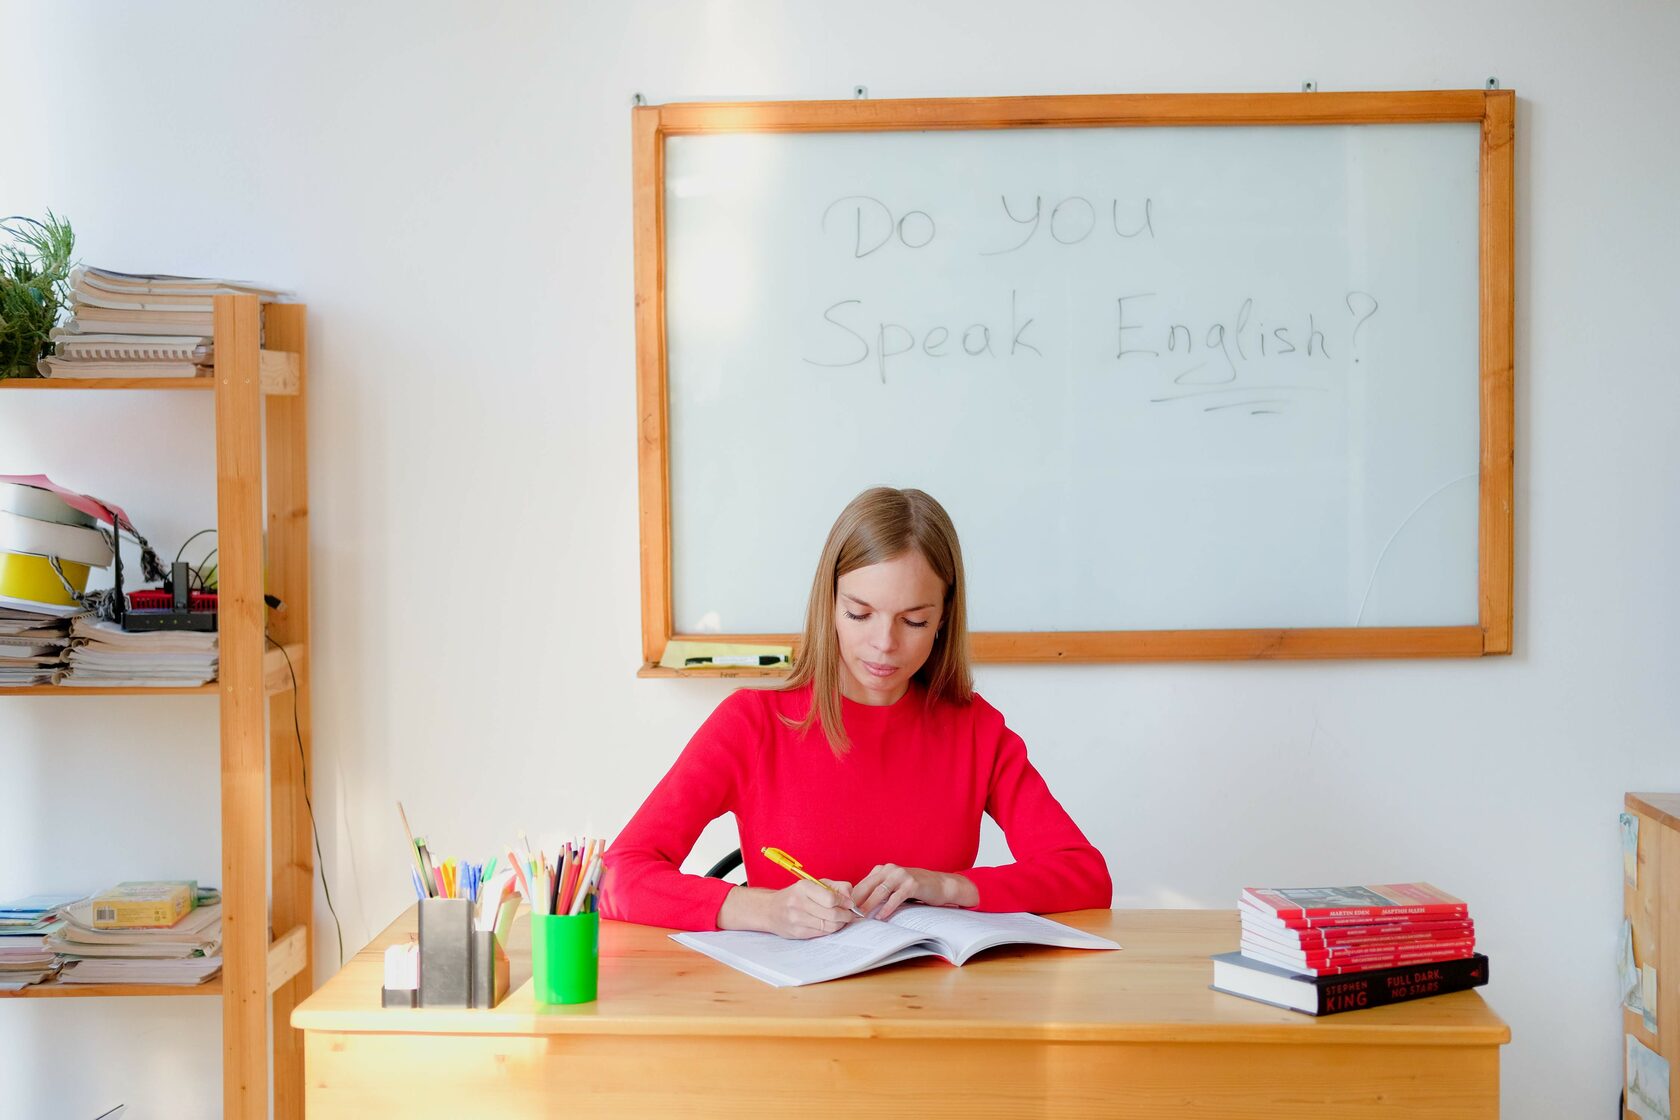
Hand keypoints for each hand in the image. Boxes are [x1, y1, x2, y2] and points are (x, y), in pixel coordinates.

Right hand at [728, 879, 859, 939]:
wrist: (770, 910)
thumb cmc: (796, 895)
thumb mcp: (813, 884)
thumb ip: (835, 886)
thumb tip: (850, 897)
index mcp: (803, 887)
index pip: (831, 898)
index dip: (845, 902)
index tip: (850, 904)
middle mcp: (798, 903)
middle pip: (832, 914)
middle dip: (846, 915)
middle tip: (850, 914)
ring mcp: (796, 920)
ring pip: (829, 926)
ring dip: (840, 924)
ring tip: (841, 919)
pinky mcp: (797, 933)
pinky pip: (821, 934)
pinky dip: (830, 930)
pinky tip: (830, 924)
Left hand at [853, 864, 977, 920]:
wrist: (939, 884)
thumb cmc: (915, 888)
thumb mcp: (894, 885)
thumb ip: (879, 890)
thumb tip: (859, 905)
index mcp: (883, 869)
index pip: (863, 883)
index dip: (853, 896)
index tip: (844, 908)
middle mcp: (890, 869)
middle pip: (868, 886)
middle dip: (857, 901)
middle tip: (848, 914)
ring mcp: (901, 875)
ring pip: (880, 891)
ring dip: (869, 905)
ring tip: (861, 916)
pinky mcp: (912, 884)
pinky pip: (896, 897)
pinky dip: (887, 908)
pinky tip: (881, 916)